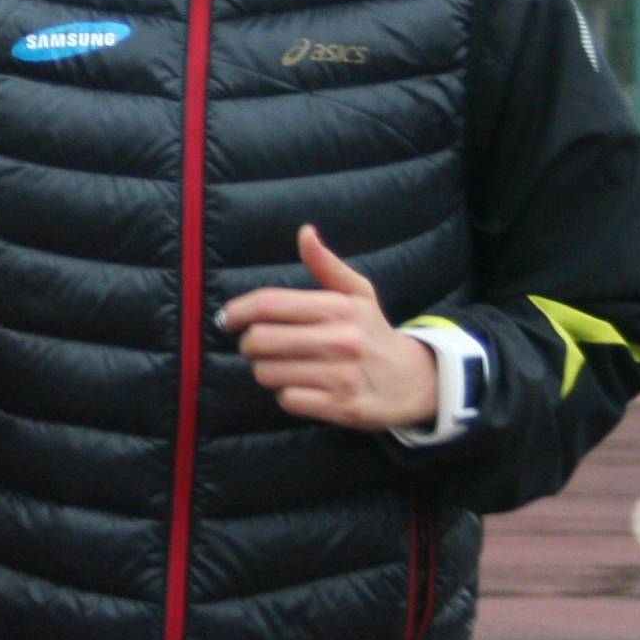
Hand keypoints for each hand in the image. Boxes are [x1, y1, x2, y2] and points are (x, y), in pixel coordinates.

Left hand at [218, 225, 438, 430]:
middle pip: (259, 341)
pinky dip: (287, 394)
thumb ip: (326, 265)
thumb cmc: (373, 332)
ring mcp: (340, 375)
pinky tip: (302, 386)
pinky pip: (287, 399)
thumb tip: (305, 233)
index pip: (268, 304)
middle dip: (249, 345)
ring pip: (267, 373)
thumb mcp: (357, 294)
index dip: (237, 310)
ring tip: (284, 366)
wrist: (412, 381)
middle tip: (257, 346)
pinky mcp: (340, 406)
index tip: (227, 318)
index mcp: (338, 308)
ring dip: (267, 371)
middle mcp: (340, 340)